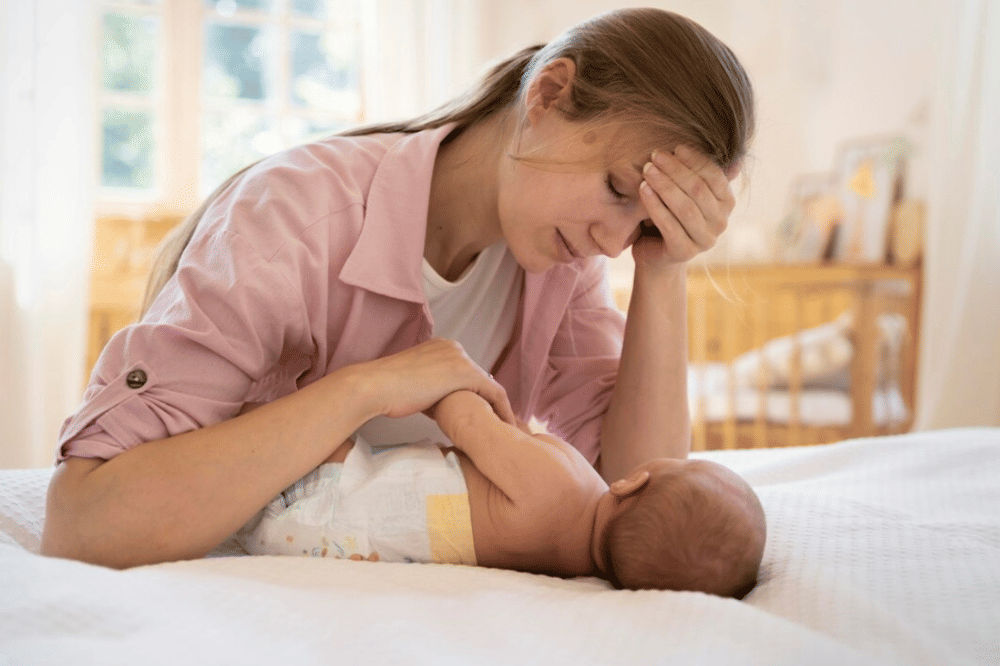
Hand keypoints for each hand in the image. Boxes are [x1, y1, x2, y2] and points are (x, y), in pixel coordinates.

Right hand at [355, 338, 515, 424]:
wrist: (376, 386)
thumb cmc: (387, 390)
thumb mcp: (414, 384)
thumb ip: (431, 388)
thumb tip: (441, 405)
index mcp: (440, 346)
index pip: (465, 371)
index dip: (475, 393)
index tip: (481, 412)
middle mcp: (453, 347)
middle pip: (479, 377)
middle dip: (488, 401)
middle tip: (496, 422)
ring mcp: (460, 358)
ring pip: (489, 385)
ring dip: (497, 407)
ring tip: (503, 427)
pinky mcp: (465, 372)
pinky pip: (494, 393)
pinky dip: (502, 409)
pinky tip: (506, 425)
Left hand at [635, 145, 738, 269]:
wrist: (655, 251)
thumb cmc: (672, 213)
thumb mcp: (687, 191)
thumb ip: (702, 174)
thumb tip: (736, 160)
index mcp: (726, 203)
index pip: (715, 176)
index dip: (696, 160)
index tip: (676, 147)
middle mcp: (721, 222)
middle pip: (699, 190)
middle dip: (675, 170)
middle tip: (655, 156)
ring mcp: (705, 240)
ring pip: (685, 208)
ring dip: (664, 185)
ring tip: (647, 170)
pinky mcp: (685, 252)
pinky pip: (669, 226)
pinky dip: (655, 205)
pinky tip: (644, 190)